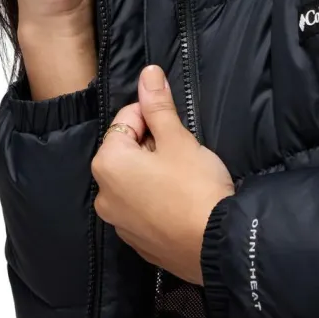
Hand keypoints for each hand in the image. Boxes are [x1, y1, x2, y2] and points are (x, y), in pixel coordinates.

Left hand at [91, 66, 234, 283]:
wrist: (215, 245)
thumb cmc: (194, 186)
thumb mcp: (178, 139)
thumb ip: (158, 105)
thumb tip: (148, 73)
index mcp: (108, 163)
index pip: (127, 118)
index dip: (155, 117)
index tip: (177, 130)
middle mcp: (103, 193)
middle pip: (129, 150)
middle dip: (155, 144)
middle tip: (184, 153)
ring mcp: (117, 221)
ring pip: (135, 178)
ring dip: (156, 170)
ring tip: (186, 177)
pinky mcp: (135, 240)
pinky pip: (142, 205)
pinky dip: (158, 196)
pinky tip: (182, 200)